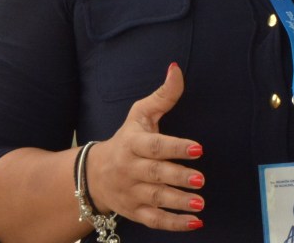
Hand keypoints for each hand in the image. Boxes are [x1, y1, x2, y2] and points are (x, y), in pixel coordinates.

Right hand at [87, 63, 205, 231]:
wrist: (93, 173)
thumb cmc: (127, 139)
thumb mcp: (140, 114)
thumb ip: (163, 96)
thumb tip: (177, 69)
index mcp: (133, 144)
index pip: (154, 146)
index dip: (176, 147)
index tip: (198, 148)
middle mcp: (130, 169)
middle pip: (154, 174)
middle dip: (177, 177)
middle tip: (200, 179)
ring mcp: (131, 192)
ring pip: (155, 199)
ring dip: (178, 202)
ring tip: (200, 203)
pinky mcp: (134, 211)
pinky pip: (153, 220)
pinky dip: (173, 224)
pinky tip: (194, 223)